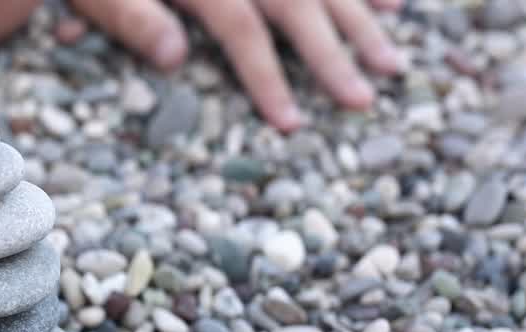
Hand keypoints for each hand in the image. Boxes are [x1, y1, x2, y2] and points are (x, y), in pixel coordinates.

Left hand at [71, 0, 405, 131]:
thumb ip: (131, 16)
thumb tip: (173, 58)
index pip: (243, 31)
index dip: (267, 78)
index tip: (291, 124)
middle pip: (299, 6)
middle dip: (334, 55)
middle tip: (366, 101)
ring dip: (361, 19)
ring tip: (393, 62)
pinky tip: (388, 4)